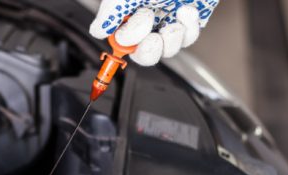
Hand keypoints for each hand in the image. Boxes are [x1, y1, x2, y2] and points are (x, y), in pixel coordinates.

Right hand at [89, 0, 219, 65]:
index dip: (127, 40)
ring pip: (168, 49)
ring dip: (172, 39)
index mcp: (130, 12)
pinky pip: (189, 37)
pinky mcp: (189, 21)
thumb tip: (97, 30)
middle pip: (146, 53)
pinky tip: (186, 8)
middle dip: (149, 51)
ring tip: (174, 18)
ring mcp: (170, 21)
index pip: (124, 40)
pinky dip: (189, 26)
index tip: (130, 31)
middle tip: (153, 39)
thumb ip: (109, 12)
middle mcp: (149, 19)